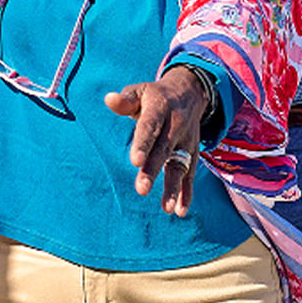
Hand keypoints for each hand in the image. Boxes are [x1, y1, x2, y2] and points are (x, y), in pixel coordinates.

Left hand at [104, 66, 208, 216]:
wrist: (189, 93)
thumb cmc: (154, 96)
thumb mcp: (140, 91)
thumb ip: (125, 100)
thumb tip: (109, 99)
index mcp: (160, 108)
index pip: (150, 127)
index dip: (143, 144)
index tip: (134, 161)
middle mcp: (176, 125)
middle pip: (164, 150)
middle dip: (153, 170)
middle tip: (141, 189)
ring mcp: (186, 141)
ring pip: (180, 166)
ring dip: (173, 187)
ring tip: (166, 209)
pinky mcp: (192, 154)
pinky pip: (190, 175)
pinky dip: (187, 193)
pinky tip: (180, 211)